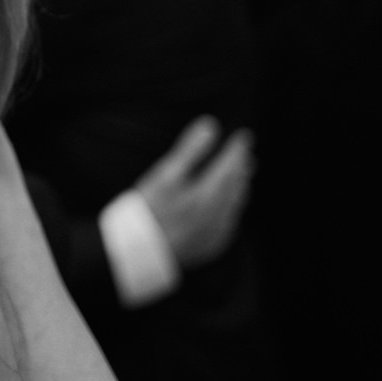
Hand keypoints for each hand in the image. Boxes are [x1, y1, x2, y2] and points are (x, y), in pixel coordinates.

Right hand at [136, 116, 252, 269]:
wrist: (136, 254)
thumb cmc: (146, 211)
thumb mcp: (164, 175)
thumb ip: (189, 150)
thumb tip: (211, 126)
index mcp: (207, 194)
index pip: (230, 166)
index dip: (237, 150)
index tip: (243, 136)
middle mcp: (217, 215)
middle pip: (235, 186)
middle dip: (241, 168)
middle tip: (245, 154)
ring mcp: (214, 233)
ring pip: (234, 206)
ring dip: (239, 188)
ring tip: (241, 177)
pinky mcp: (208, 247)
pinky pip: (228, 225)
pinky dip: (231, 210)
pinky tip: (227, 208)